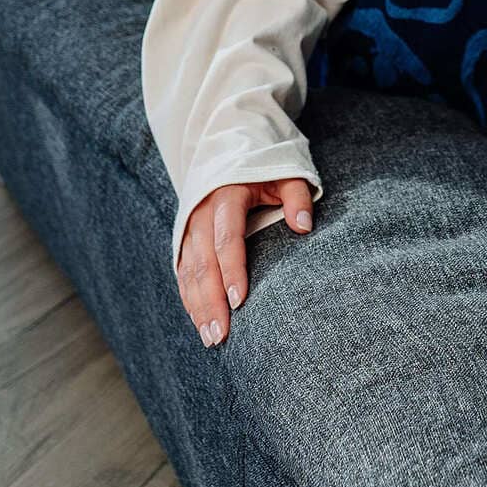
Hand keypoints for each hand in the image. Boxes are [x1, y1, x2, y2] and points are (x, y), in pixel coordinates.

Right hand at [176, 179, 314, 346]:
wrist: (226, 149)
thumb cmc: (262, 166)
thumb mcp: (286, 173)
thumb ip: (297, 197)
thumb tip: (304, 227)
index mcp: (225, 197)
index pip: (227, 239)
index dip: (232, 271)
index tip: (240, 301)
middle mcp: (200, 214)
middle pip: (203, 264)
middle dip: (211, 301)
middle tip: (221, 334)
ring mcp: (188, 228)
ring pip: (189, 272)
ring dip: (198, 306)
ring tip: (212, 337)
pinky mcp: (183, 239)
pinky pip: (182, 273)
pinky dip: (189, 298)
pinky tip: (200, 322)